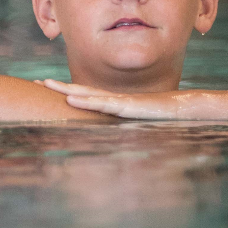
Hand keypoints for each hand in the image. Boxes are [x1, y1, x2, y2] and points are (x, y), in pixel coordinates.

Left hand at [38, 79, 182, 118]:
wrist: (189, 108)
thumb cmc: (167, 116)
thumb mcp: (141, 123)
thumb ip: (126, 126)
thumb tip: (115, 146)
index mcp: (116, 102)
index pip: (87, 95)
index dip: (68, 90)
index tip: (47, 86)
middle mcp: (116, 99)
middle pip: (82, 91)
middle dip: (59, 87)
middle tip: (37, 82)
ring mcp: (121, 101)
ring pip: (89, 94)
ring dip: (67, 90)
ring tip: (47, 84)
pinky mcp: (129, 107)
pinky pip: (104, 104)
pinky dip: (87, 102)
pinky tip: (72, 100)